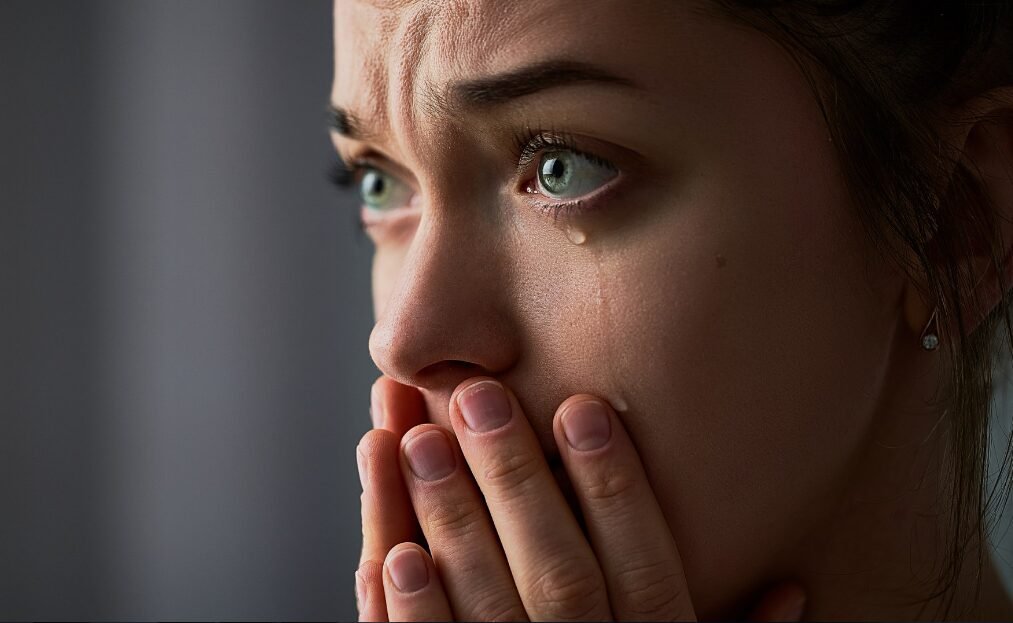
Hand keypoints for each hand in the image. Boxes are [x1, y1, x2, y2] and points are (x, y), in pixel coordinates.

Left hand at [355, 376, 806, 620]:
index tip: (582, 407)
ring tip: (415, 441)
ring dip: (448, 525)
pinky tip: (390, 553)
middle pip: (559, 575)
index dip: (616, 488)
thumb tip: (795, 591)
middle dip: (516, 482)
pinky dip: (411, 618)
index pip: (649, 569)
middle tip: (478, 397)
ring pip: (487, 612)